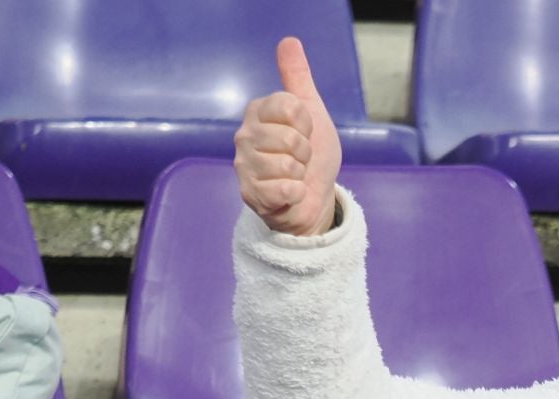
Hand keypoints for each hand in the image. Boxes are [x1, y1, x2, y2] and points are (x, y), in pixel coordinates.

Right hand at [234, 36, 341, 235]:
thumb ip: (298, 78)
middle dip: (305, 153)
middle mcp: (245, 136)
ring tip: (294, 176)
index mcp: (258, 111)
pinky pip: (285, 189)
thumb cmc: (311, 155)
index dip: (307, 124)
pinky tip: (289, 194)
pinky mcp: (249, 194)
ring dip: (301, 174)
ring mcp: (244, 165)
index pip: (290, 107)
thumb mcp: (311, 111)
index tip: (305, 133)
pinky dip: (296, 194)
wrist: (314, 198)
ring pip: (288, 165)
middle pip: (291, 138)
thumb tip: (289, 41)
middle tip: (300, 159)